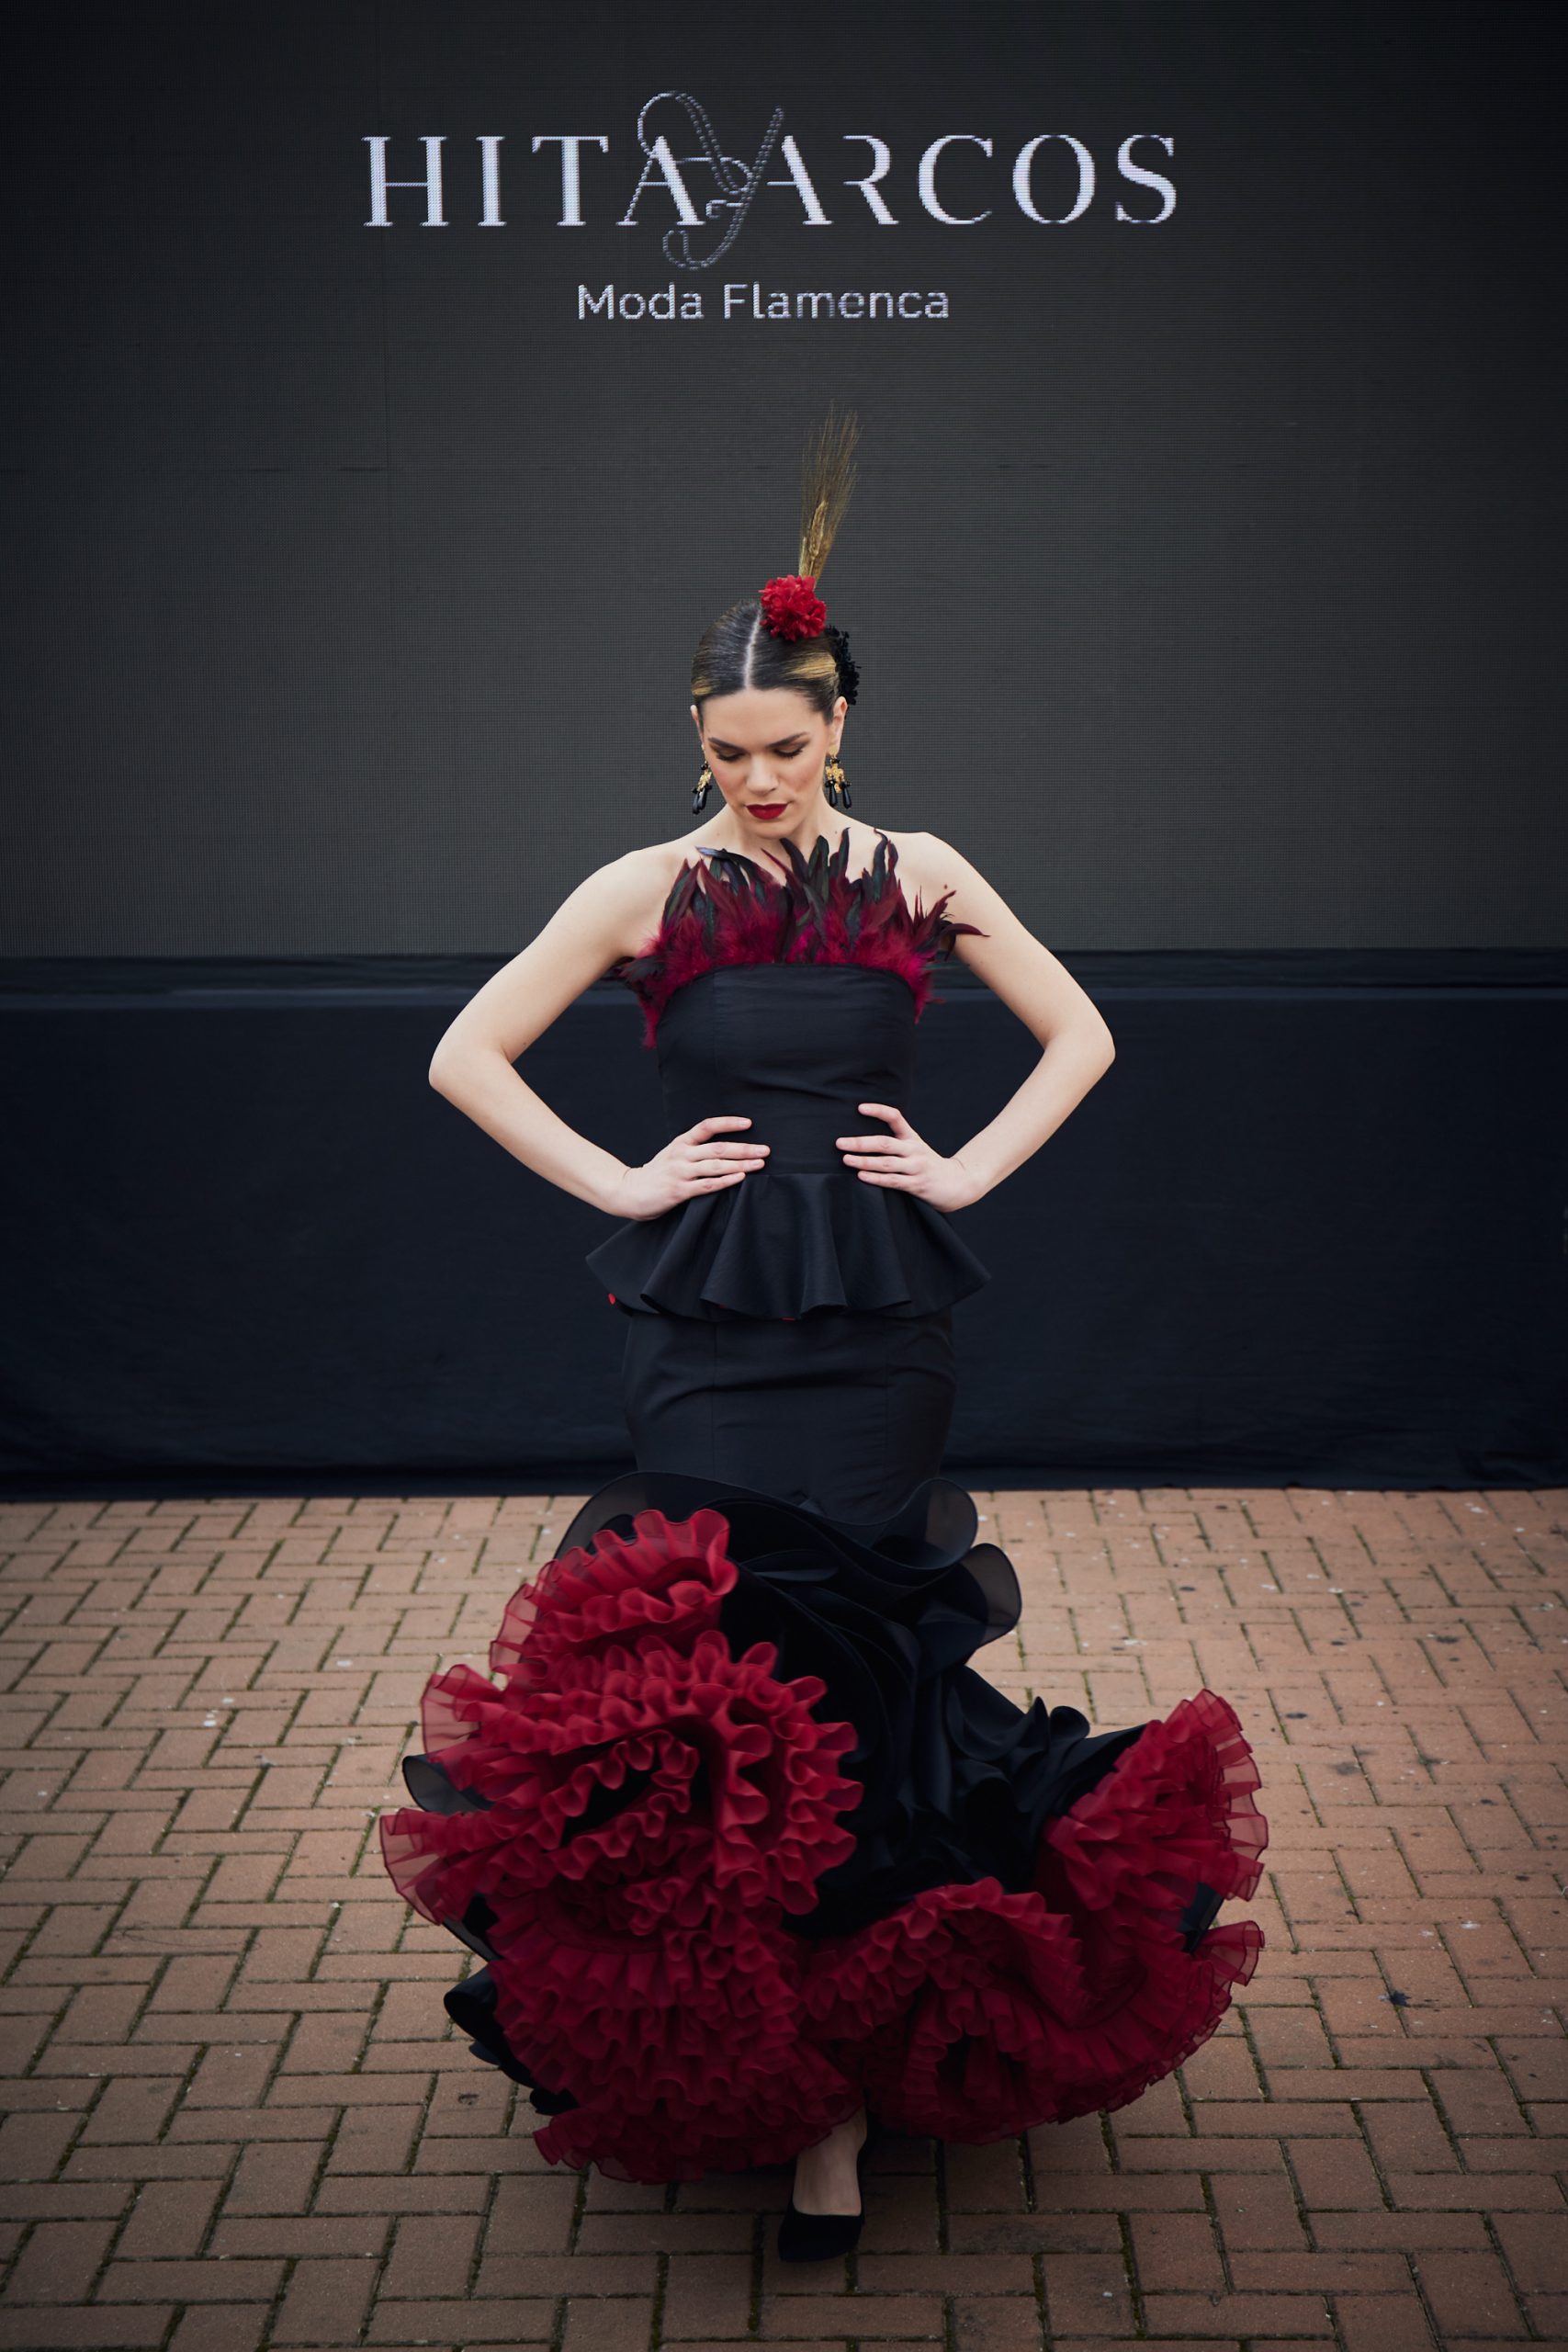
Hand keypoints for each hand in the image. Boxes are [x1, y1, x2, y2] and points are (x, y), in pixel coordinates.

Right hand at [608, 1116, 768, 1220]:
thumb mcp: (673, 1154)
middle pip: (718, 1147)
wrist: (629, 1191)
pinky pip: (707, 1185)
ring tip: (759, 1164)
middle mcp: (682, 1154)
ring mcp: (680, 1172)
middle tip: (765, 1150)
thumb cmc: (657, 1174)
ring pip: (715, 1165)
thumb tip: (726, 1148)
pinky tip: (739, 1178)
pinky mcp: (678, 1191)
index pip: (707, 1126)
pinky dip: (725, 1181)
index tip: (749, 1123)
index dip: (728, 1122)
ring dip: (740, 1164)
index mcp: (681, 1142)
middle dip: (745, 1148)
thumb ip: (694, 1149)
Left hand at [836, 1103, 978, 1210]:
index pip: (895, 1117)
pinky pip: (893, 1181)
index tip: (860, 1107)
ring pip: (886, 1163)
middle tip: (839, 1143)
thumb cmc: (928, 1166)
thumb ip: (896, 1143)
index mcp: (912, 1138)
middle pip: (884, 1143)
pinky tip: (861, 1176)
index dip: (878, 1111)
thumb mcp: (915, 1149)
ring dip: (864, 1161)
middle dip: (860, 1143)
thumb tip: (863, 1140)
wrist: (958, 1184)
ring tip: (846, 1159)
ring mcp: (916, 1167)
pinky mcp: (917, 1184)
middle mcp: (914, 1150)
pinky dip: (876, 1179)